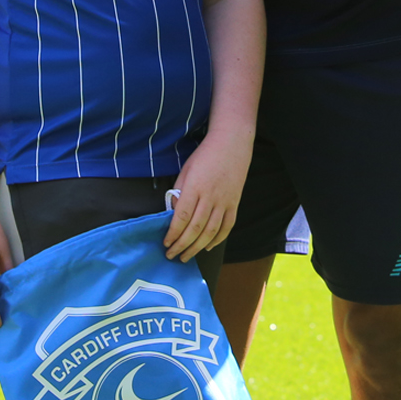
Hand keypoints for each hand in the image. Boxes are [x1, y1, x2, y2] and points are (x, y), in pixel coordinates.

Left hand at [164, 128, 251, 262]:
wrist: (232, 143)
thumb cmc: (205, 155)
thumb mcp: (186, 170)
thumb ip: (179, 193)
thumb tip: (173, 214)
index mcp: (195, 187)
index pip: (182, 217)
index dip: (173, 233)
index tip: (165, 243)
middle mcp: (211, 197)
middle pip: (195, 228)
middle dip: (182, 245)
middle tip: (172, 256)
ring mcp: (225, 201)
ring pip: (211, 231)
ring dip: (197, 247)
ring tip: (186, 256)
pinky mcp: (234, 203)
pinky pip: (227, 226)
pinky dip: (217, 239)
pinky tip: (207, 246)